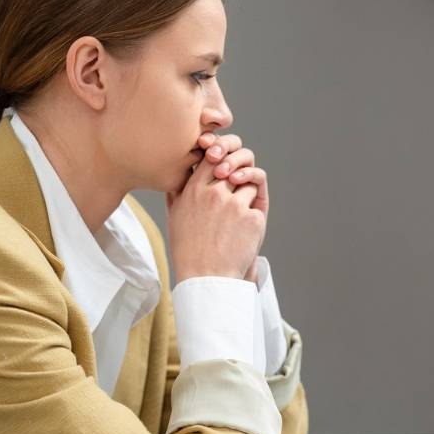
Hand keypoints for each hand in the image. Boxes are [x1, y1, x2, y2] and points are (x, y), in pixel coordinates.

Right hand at [167, 131, 268, 281]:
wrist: (206, 278)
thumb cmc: (189, 249)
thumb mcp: (175, 216)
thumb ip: (178, 191)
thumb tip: (179, 173)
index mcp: (193, 190)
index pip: (212, 156)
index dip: (222, 156)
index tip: (224, 168)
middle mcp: (213, 193)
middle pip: (235, 164)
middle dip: (239, 171)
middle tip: (238, 184)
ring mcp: (234, 204)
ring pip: (250, 182)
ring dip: (248, 194)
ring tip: (237, 217)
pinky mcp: (252, 217)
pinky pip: (258, 202)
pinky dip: (254, 214)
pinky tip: (243, 232)